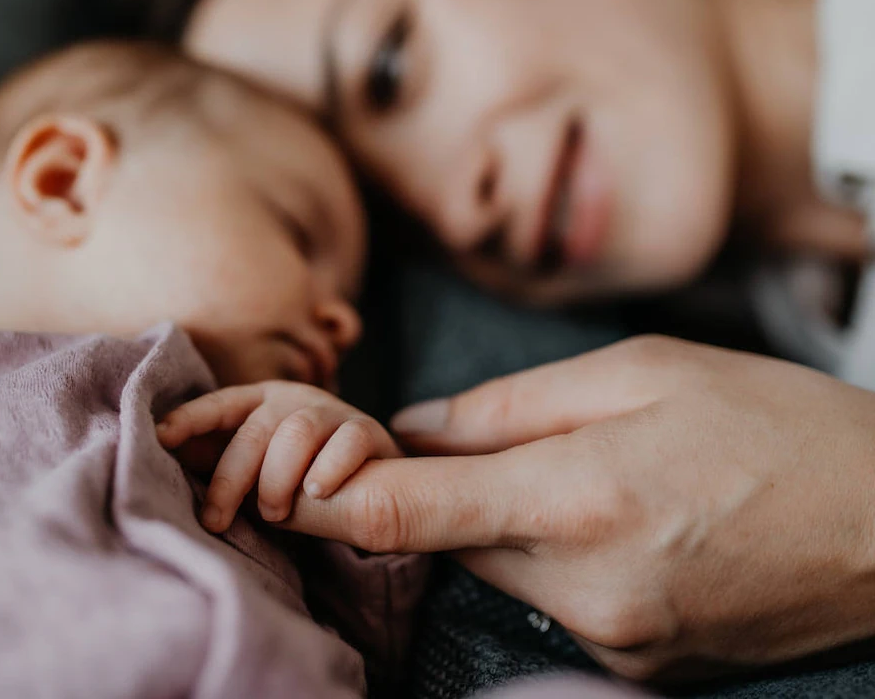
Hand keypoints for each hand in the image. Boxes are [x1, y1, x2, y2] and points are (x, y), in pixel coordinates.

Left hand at [157, 381, 401, 533]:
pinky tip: (317, 492)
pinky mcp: (367, 430)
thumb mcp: (259, 463)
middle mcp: (294, 399)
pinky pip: (346, 443)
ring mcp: (332, 411)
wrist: (375, 480)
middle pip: (255, 431)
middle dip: (231, 478)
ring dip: (278, 477)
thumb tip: (169, 465)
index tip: (161, 437)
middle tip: (217, 520)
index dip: (191, 418)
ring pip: (297, 434)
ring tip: (273, 515)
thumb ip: (223, 460)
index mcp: (261, 400)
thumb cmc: (302, 472)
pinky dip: (329, 469)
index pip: (220, 404)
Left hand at [269, 336, 874, 680]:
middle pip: (445, 539)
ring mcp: (610, 642)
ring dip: (504, 524)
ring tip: (596, 480)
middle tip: (492, 448)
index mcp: (573, 496)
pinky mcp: (636, 670)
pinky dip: (556, 561)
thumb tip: (410, 429)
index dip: (316, 500)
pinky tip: (629, 526)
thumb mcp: (640, 371)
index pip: (400, 512)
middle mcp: (581, 588)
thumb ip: (507, 407)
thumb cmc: (775, 425)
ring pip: (496, 570)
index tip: (265, 484)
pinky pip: (552, 605)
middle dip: (438, 494)